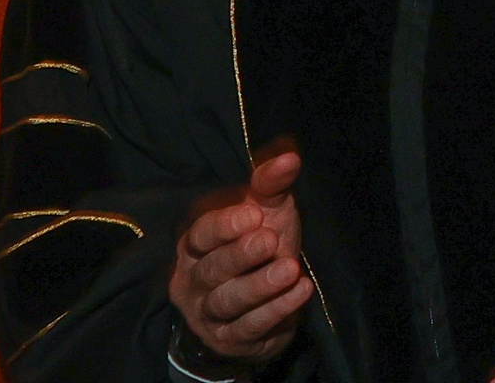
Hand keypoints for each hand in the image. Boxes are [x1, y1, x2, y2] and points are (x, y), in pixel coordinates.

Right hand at [170, 144, 312, 365]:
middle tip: (269, 240)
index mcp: (196, 246)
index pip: (201, 234)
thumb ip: (271, 186)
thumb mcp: (265, 213)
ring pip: (227, 300)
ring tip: (289, 269)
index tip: (253, 214)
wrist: (256, 308)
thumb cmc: (257, 249)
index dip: (224, 226)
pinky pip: (250, 325)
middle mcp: (194, 280)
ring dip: (259, 285)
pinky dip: (276, 310)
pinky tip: (301, 291)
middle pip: (211, 269)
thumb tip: (289, 157)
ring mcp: (208, 313)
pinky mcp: (230, 338)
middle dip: (239, 255)